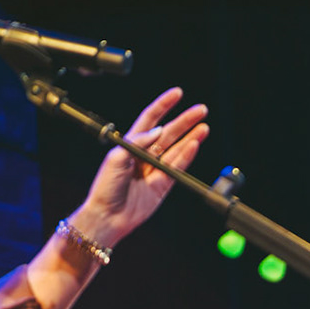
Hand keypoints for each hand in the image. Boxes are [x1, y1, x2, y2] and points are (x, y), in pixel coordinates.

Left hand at [68, 87, 210, 248]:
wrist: (108, 215)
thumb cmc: (106, 186)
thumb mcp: (116, 157)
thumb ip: (138, 142)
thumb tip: (158, 131)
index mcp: (131, 144)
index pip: (151, 119)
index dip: (164, 105)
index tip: (177, 94)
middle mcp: (145, 155)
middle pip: (169, 132)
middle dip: (185, 121)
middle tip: (201, 110)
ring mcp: (155, 170)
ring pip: (177, 149)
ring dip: (191, 137)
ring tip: (203, 127)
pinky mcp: (163, 185)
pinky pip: (178, 167)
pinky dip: (187, 155)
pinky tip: (195, 144)